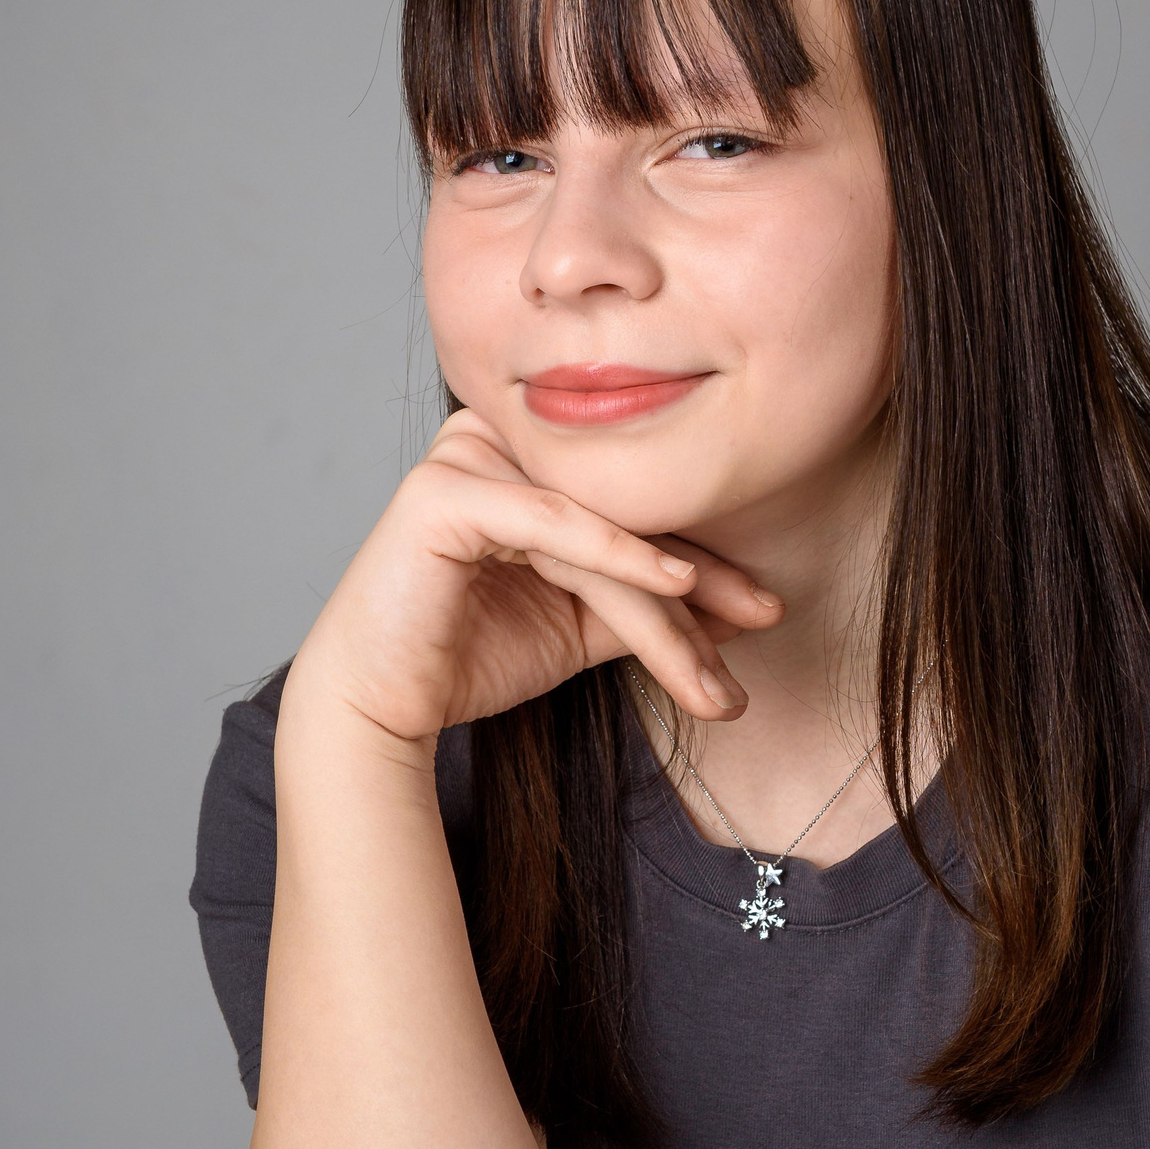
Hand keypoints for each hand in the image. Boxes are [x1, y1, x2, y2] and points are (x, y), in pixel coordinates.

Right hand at [287, 408, 780, 744]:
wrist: (380, 705)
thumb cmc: (467, 659)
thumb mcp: (578, 626)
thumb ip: (644, 606)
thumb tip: (738, 608)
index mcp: (523, 463)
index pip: (628, 509)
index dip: (702, 560)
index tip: (767, 607)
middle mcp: (495, 444)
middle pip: (619, 516)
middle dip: (698, 582)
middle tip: (769, 620)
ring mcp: (466, 457)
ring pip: (595, 530)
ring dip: (665, 601)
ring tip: (719, 658)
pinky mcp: (444, 490)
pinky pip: (551, 522)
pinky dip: (617, 554)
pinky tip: (677, 586)